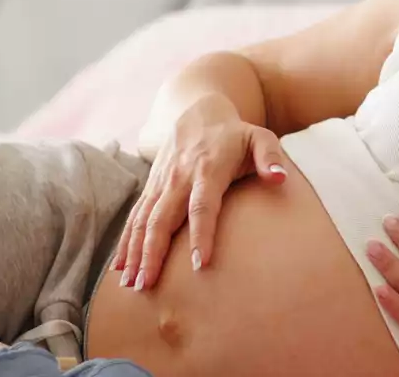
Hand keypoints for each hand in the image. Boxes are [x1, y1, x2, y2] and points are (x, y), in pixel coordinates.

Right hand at [113, 97, 286, 290]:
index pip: (202, 206)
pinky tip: (119, 267)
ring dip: (134, 252)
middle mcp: (179, 178)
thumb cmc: (237, 135)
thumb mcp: (260, 138)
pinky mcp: (151, 187)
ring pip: (143, 221)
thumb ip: (271, 157)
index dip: (201, 234)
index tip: (199, 263)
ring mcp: (161, 183)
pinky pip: (135, 216)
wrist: (199, 113)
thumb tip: (279, 178)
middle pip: (163, 218)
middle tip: (147, 285)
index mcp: (208, 169)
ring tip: (131, 284)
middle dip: (152, 252)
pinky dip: (125, 241)